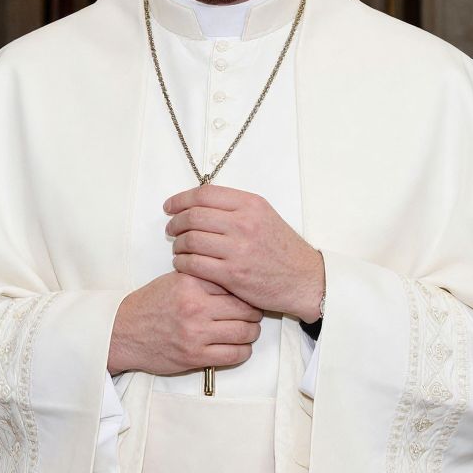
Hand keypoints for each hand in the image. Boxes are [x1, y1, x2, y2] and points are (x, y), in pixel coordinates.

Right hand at [108, 271, 262, 375]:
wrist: (124, 332)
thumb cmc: (152, 304)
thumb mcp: (176, 279)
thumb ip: (204, 277)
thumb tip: (237, 278)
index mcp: (191, 282)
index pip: (234, 281)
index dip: (245, 288)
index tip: (248, 292)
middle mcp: (195, 306)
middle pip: (246, 308)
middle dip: (254, 311)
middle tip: (253, 312)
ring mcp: (196, 333)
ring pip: (246, 332)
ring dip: (251, 332)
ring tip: (247, 329)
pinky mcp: (196, 356)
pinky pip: (235, 355)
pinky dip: (243, 351)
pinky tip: (238, 346)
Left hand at [164, 186, 324, 321]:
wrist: (303, 278)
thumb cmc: (281, 248)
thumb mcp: (263, 215)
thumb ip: (234, 207)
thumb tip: (198, 203)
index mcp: (250, 204)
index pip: (204, 194)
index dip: (181, 199)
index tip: (170, 206)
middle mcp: (243, 223)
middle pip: (193, 216)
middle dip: (175, 223)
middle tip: (171, 229)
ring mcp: (237, 249)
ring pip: (191, 240)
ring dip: (178, 244)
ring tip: (178, 248)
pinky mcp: (232, 274)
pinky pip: (194, 264)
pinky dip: (182, 263)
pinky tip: (183, 263)